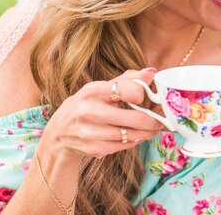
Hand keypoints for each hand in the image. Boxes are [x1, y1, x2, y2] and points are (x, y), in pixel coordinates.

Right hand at [40, 68, 162, 160]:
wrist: (58, 135)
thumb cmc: (85, 106)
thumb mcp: (99, 89)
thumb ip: (126, 80)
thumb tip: (151, 72)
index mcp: (93, 91)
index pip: (129, 90)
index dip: (143, 93)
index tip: (148, 96)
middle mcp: (90, 111)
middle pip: (136, 118)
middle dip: (154, 121)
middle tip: (162, 120)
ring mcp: (91, 132)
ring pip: (132, 134)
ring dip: (147, 133)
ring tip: (153, 129)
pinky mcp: (94, 149)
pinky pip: (124, 145)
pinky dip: (134, 141)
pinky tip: (136, 136)